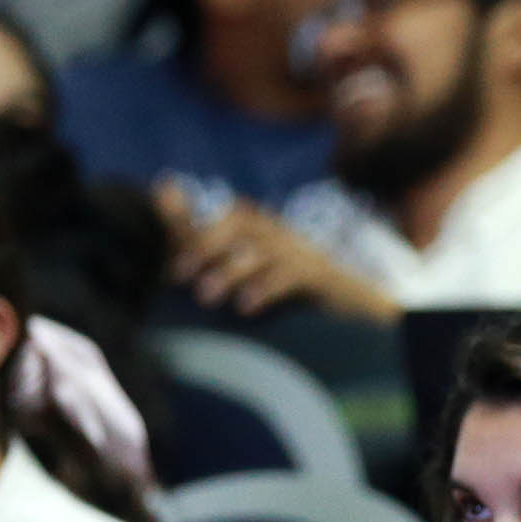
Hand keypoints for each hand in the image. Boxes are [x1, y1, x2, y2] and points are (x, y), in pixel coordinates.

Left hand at [163, 187, 397, 322]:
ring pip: (261, 249)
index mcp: (264, 229)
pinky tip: (245, 306)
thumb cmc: (296, 291)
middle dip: (205, 245)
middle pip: (240, 223)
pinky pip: (291, 274)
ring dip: (229, 270)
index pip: (224, 215)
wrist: (356, 306)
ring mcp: (303, 251)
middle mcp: (281, 233)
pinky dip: (266, 287)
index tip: (164, 241)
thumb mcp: (252, 275)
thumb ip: (214, 260)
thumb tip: (175, 253)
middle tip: (177, 276)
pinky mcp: (322, 275)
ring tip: (205, 295)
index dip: (193, 220)